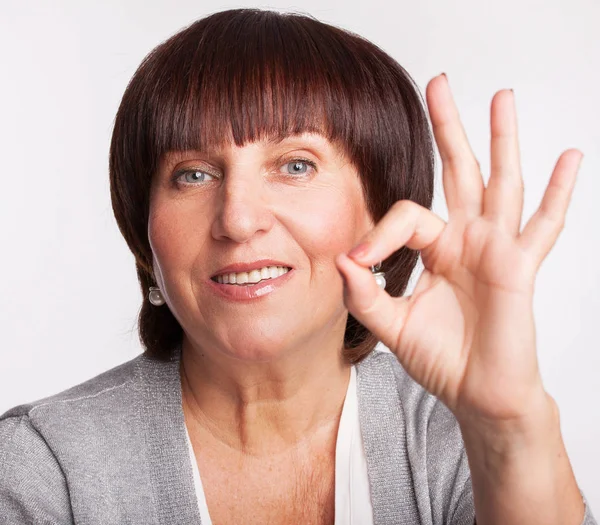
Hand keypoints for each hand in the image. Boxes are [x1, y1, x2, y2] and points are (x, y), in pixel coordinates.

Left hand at [335, 73, 582, 424]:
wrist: (476, 393)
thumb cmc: (441, 358)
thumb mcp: (391, 325)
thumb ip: (365, 296)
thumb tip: (343, 262)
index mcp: (437, 248)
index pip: (405, 215)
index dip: (378, 235)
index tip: (358, 264)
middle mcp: (467, 239)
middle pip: (458, 171)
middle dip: (449, 128)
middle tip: (439, 85)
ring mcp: (496, 248)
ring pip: (502, 182)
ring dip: (502, 140)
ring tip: (502, 97)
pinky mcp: (520, 266)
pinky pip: (544, 226)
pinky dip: (558, 193)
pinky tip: (569, 158)